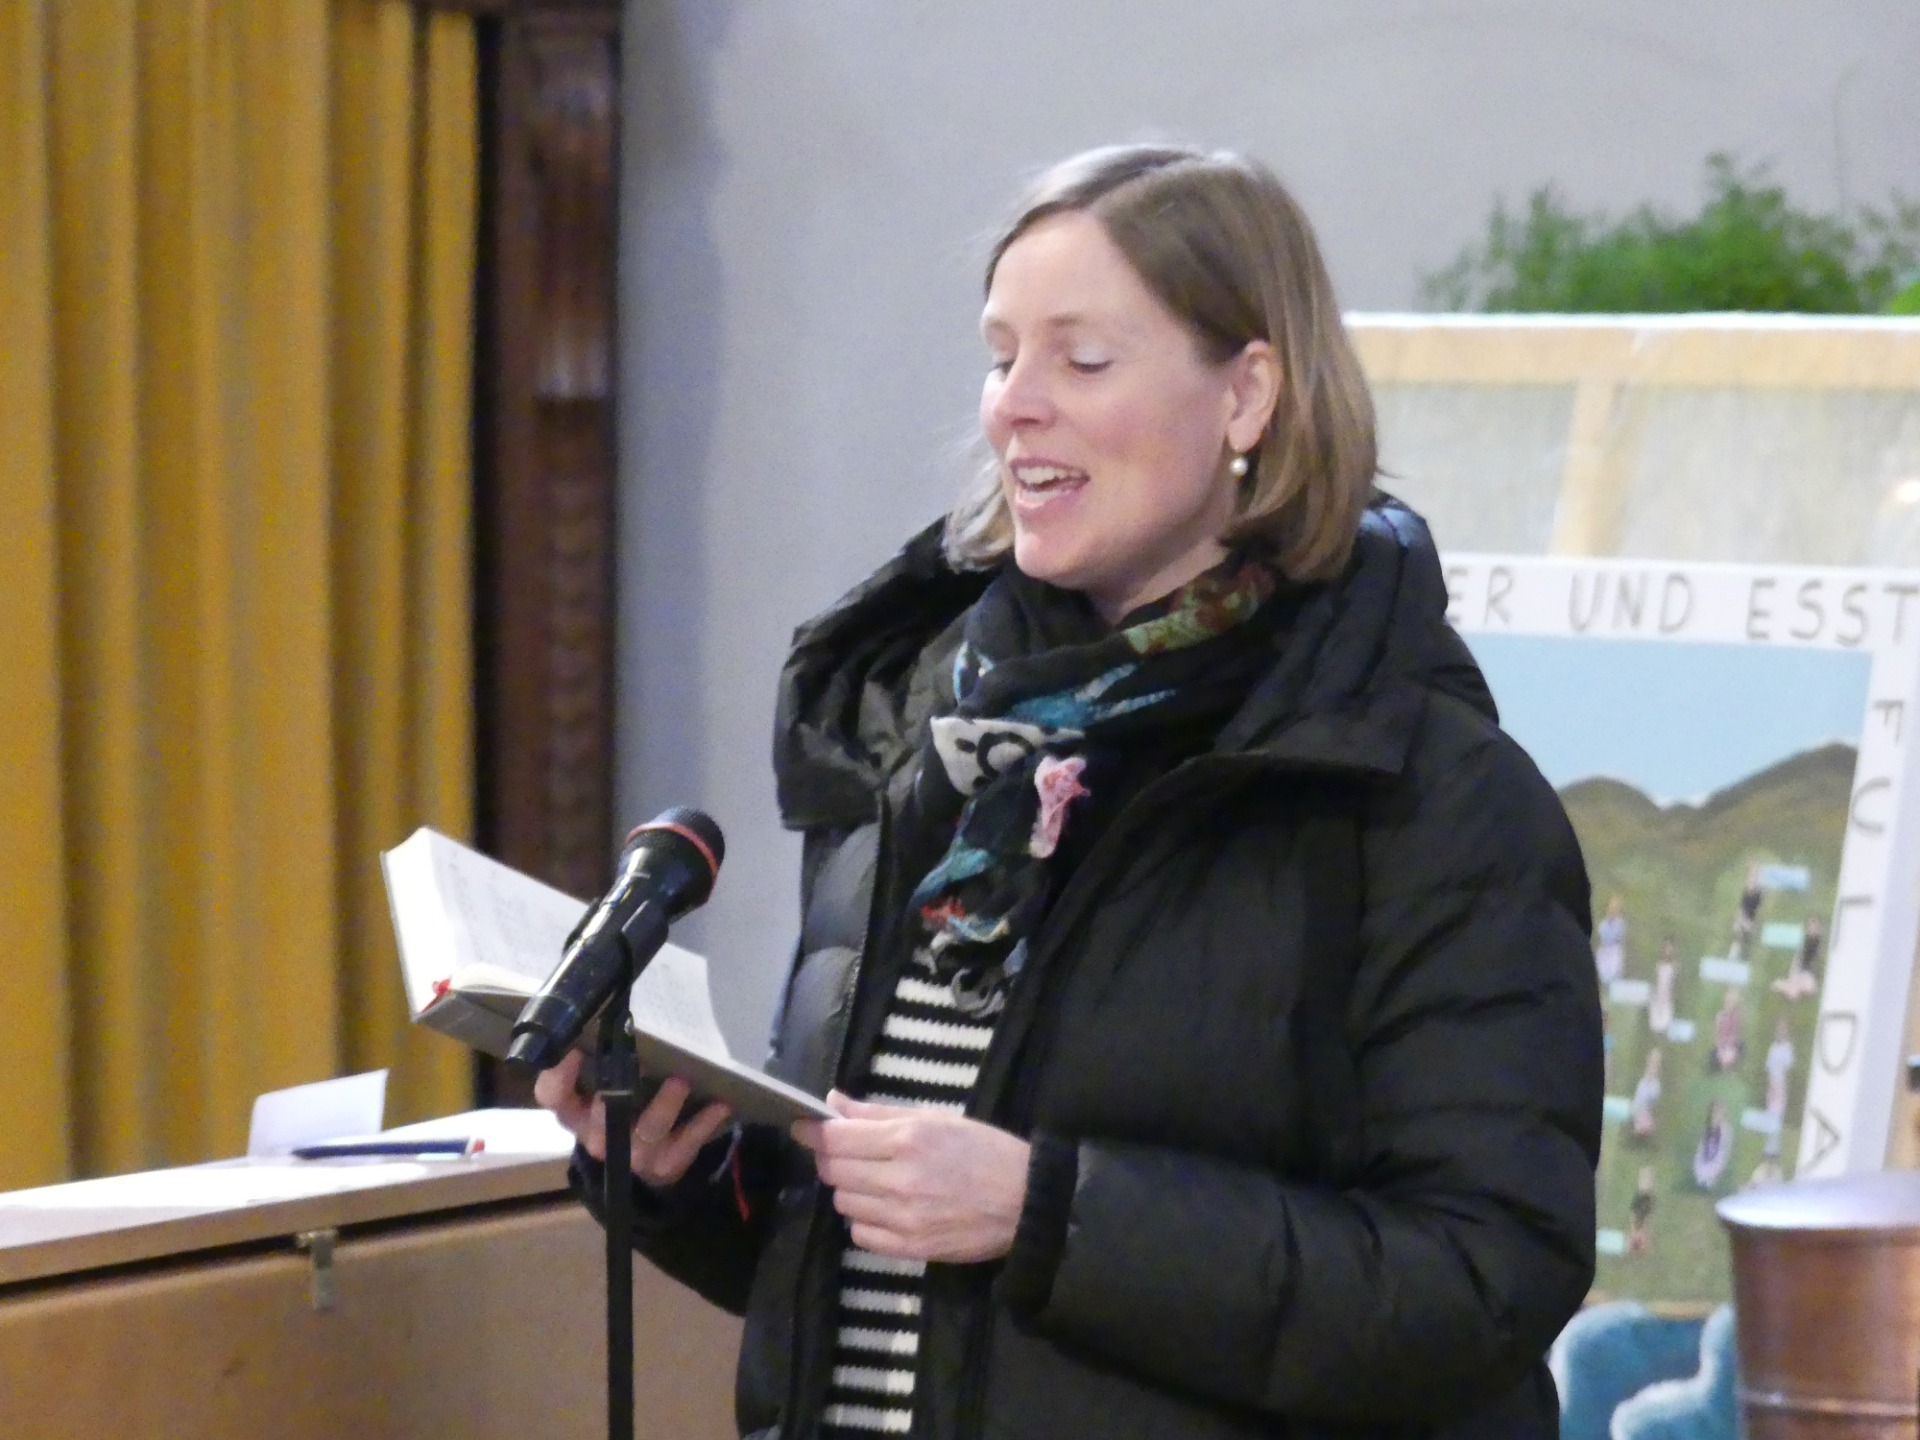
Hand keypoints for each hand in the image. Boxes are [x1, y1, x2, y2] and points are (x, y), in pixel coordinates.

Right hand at [532, 1049, 732, 1187]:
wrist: (640, 1161)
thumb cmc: (616, 1106)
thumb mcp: (599, 1086)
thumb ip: (600, 1056)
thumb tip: (613, 1002)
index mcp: (574, 1112)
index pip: (552, 1096)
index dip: (558, 1075)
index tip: (574, 1048)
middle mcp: (597, 1137)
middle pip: (601, 1117)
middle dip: (616, 1093)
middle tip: (635, 1062)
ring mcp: (633, 1155)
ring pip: (647, 1130)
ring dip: (665, 1104)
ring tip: (682, 1080)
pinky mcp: (665, 1164)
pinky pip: (686, 1144)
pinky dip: (703, 1123)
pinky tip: (720, 1103)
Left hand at [791, 1091, 1029, 1262]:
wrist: (1026, 1203)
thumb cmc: (984, 1151)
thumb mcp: (936, 1119)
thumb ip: (879, 1114)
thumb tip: (833, 1103)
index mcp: (907, 1140)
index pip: (837, 1138)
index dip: (813, 1131)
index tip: (802, 1125)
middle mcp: (899, 1180)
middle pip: (834, 1171)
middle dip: (832, 1158)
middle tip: (847, 1151)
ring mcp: (903, 1219)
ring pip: (844, 1203)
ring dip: (850, 1189)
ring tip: (874, 1179)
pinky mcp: (909, 1249)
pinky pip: (861, 1234)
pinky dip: (864, 1220)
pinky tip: (885, 1207)